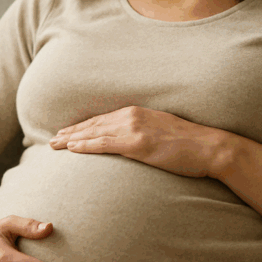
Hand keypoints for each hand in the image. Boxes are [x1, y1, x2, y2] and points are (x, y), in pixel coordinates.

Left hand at [49, 106, 223, 177]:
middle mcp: (132, 116)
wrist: (209, 147)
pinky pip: (104, 144)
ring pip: (94, 132)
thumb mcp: (163, 132)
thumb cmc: (189, 144)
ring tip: (54, 146)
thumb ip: (144, 133)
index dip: (82, 126)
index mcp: (138, 112)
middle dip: (71, 132)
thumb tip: (133, 144)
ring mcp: (134, 128)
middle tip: (52, 140)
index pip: (103, 119)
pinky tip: (72, 149)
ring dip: (71, 139)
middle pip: (93, 124)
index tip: (67, 133)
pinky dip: (85, 145)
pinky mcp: (137, 143)